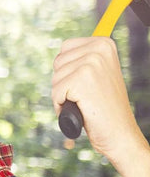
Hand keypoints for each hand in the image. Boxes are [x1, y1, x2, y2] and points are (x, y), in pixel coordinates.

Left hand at [52, 37, 141, 159]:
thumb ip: (82, 58)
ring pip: (55, 78)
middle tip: (86, 95)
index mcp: (104, 43)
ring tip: (84, 102)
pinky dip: (61, 105)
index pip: (65, 48)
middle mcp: (98, 49)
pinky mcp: (81, 80)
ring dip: (63, 94)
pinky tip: (80, 109)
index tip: (87, 82)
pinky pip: (55, 92)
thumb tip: (62, 50)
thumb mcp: (98, 73)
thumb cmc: (104, 106)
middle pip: (58, 62)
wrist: (119, 132)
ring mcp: (90, 63)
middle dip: (64, 82)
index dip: (68, 70)